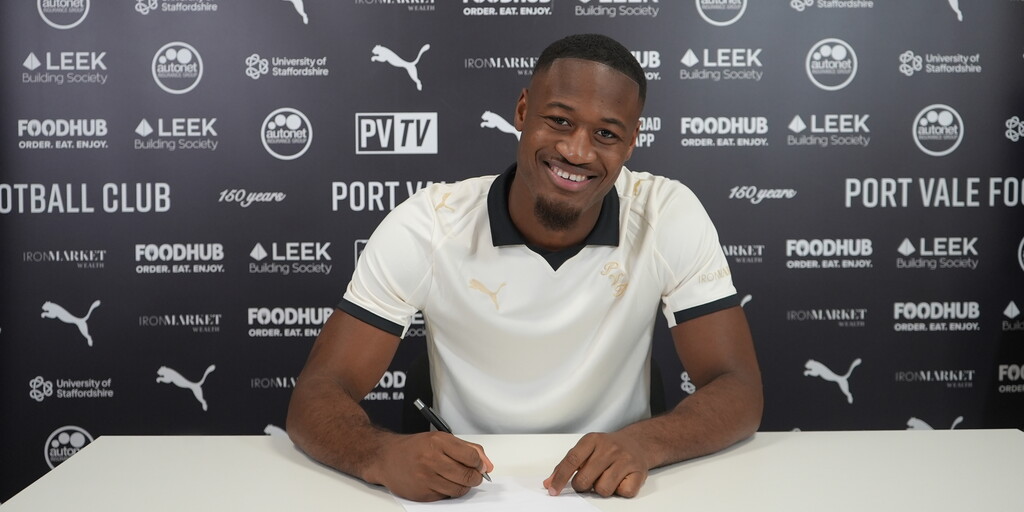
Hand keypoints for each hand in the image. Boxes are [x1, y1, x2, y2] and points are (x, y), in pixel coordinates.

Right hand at [371, 432, 493, 501]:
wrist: (386, 458)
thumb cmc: (415, 448)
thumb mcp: (441, 439)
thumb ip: (468, 449)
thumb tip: (487, 465)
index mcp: (437, 442)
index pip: (471, 457)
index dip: (479, 463)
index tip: (479, 465)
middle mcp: (430, 459)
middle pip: (467, 475)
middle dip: (475, 477)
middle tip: (473, 475)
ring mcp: (425, 478)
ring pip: (459, 489)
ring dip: (463, 486)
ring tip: (456, 478)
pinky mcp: (422, 494)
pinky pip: (445, 496)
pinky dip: (448, 491)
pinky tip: (441, 482)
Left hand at [544, 432, 648, 497]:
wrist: (637, 443)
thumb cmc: (607, 449)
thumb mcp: (586, 449)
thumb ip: (567, 465)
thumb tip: (549, 483)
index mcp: (592, 440)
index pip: (572, 460)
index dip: (560, 478)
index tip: (553, 490)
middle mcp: (609, 448)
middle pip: (585, 479)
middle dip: (582, 485)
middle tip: (588, 480)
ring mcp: (625, 459)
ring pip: (603, 489)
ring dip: (601, 489)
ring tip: (607, 477)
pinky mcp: (639, 472)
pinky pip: (623, 492)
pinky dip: (620, 490)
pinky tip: (621, 480)